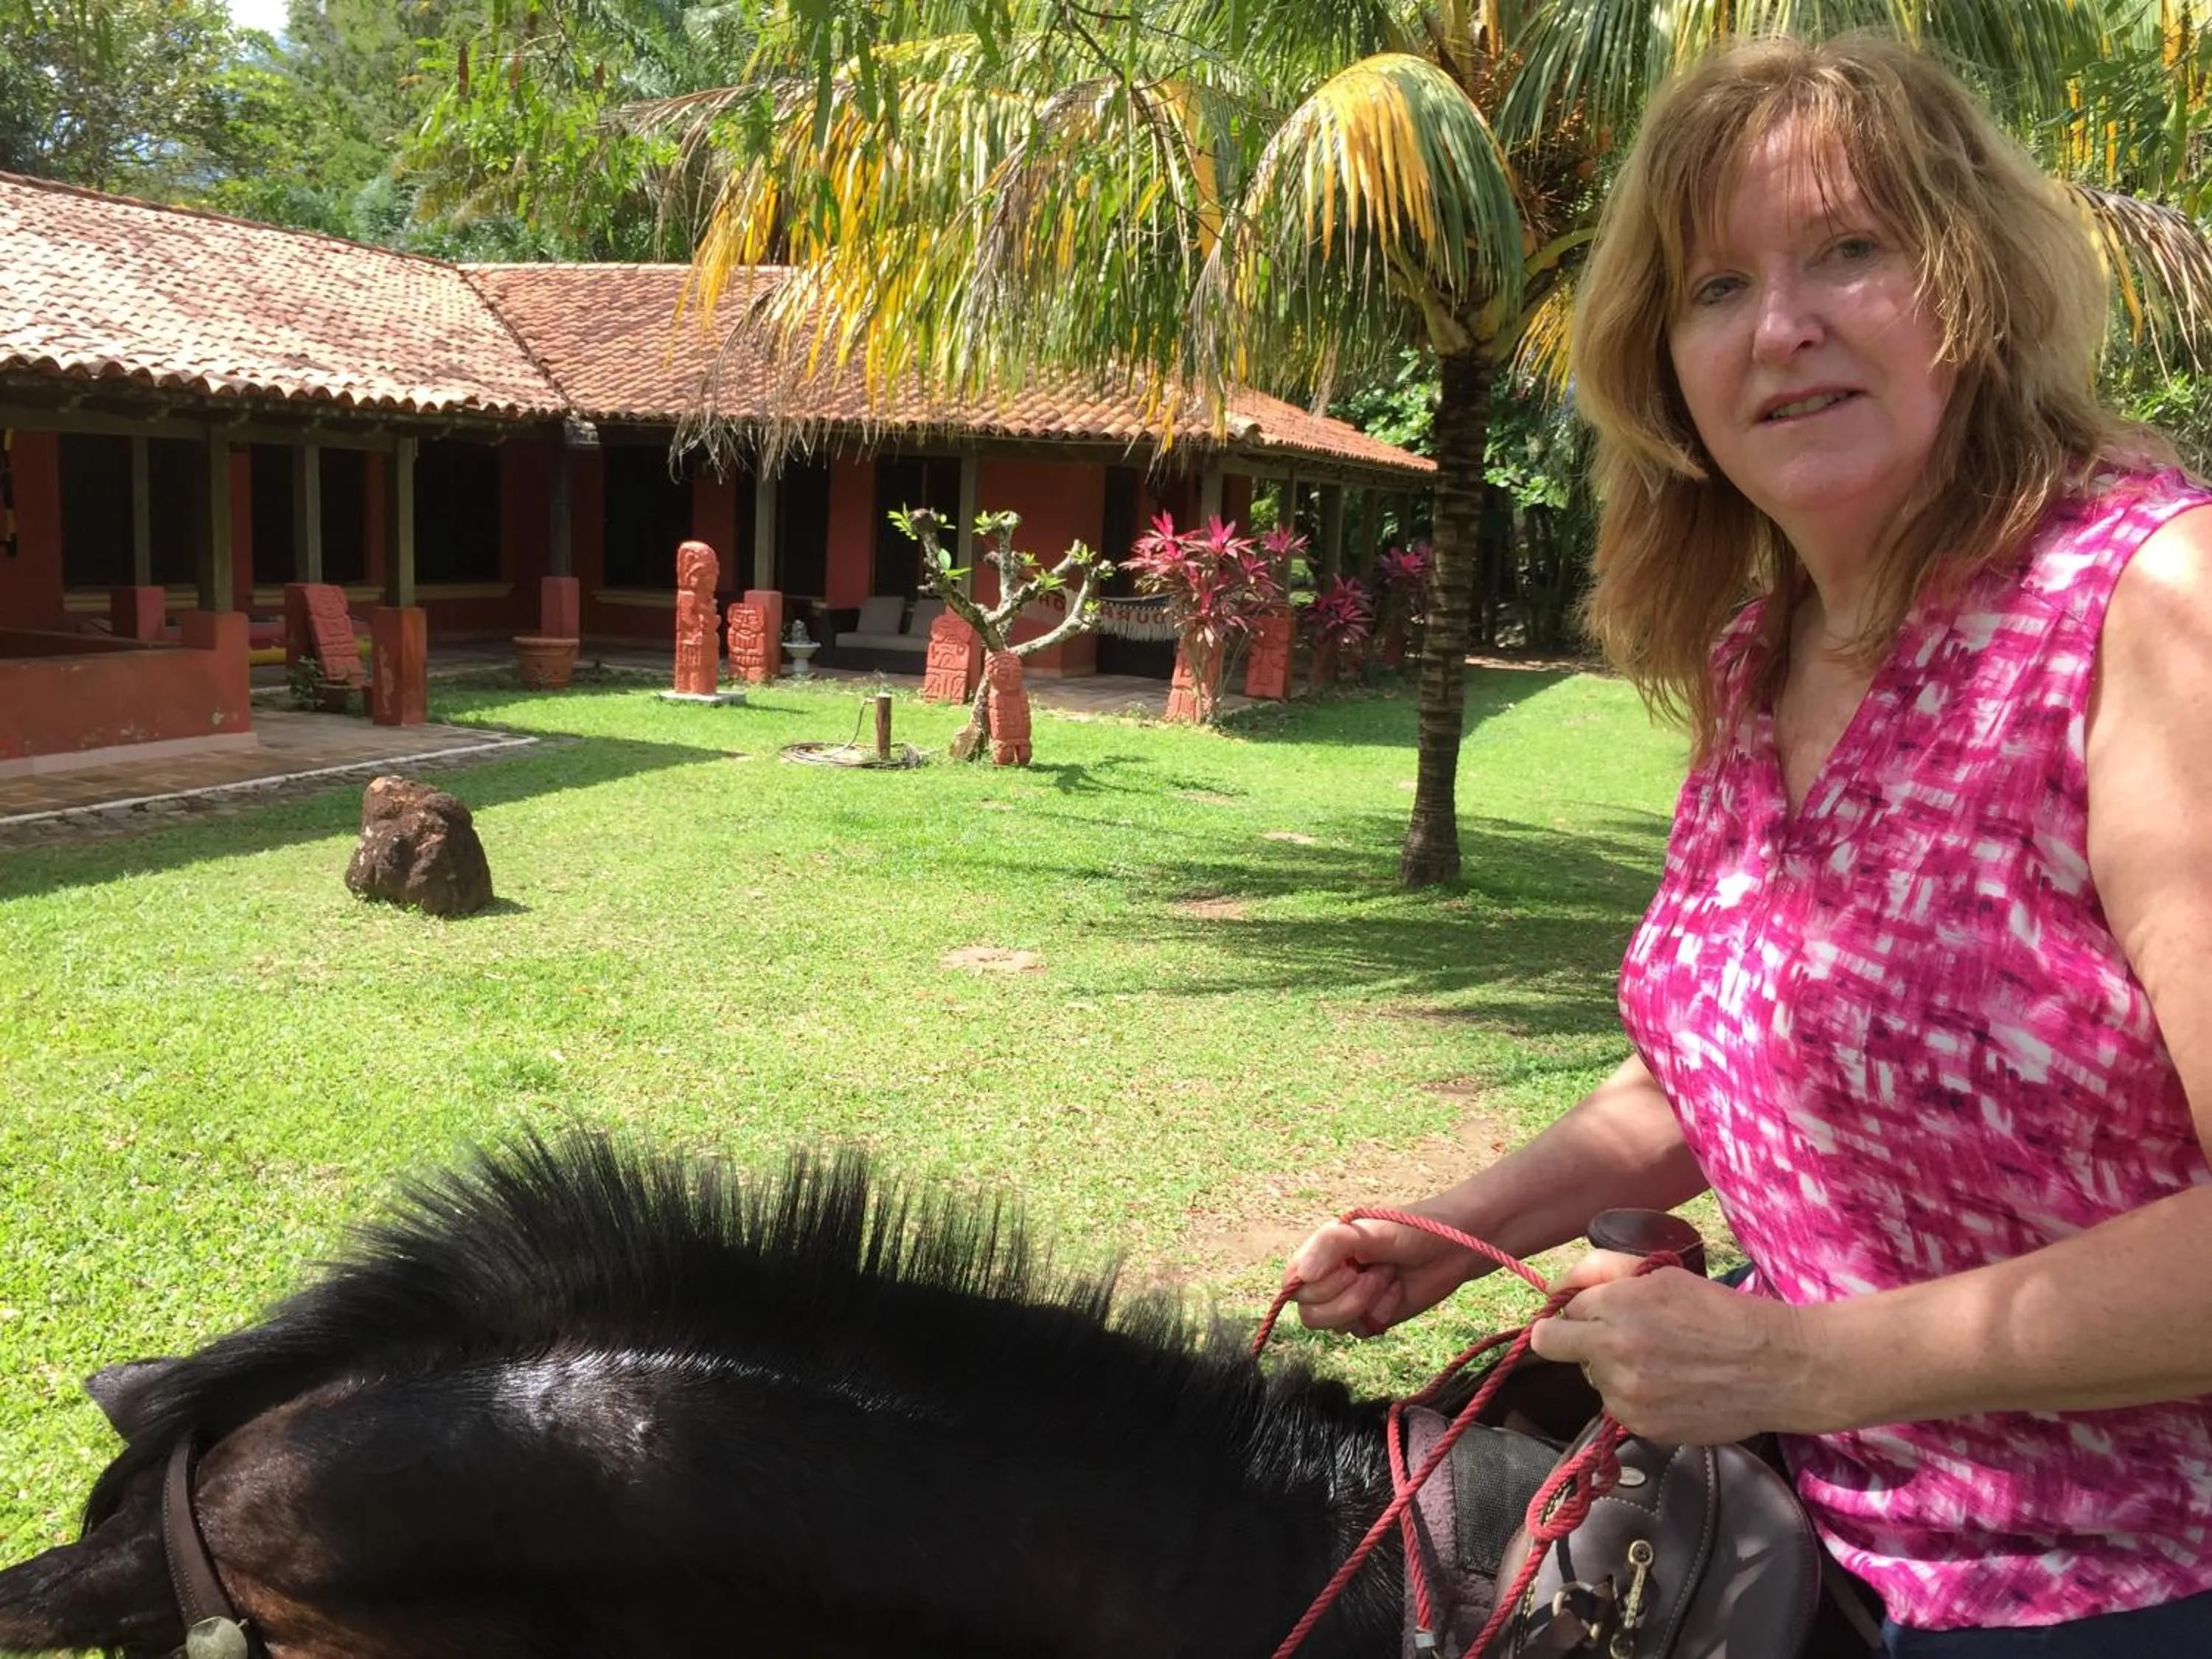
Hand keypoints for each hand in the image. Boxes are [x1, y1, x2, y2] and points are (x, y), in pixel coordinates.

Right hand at [1283, 1208, 1485, 1335]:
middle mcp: (1329, 1276)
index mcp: (1321, 1251)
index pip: (1294, 1284)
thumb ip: (1329, 1245)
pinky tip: (1397, 1291)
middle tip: (1377, 1271)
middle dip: (1347, 1296)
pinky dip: (1381, 1314)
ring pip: (1333, 1326)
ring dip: (1365, 1304)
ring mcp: (1349, 1299)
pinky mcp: (1371, 1318)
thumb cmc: (1411, 1229)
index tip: (1350, 1267)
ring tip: (1388, 1277)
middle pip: (1310, 1312)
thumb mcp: (1367, 1231)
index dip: (1319, 1285)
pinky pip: (1360, 1332)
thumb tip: (1300, 1277)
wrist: (1453, 1248)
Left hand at [1527, 1251, 1820, 1443]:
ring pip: (1591, 1376)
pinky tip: (1670, 1387)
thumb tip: (1558, 1284)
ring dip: (1611, 1368)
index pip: (1561, 1308)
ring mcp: (1625, 1393)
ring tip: (1659, 1362)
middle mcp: (1612, 1350)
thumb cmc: (1721, 1312)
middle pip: (1552, 1343)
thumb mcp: (1663, 1274)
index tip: (1594, 1311)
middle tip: (1604, 1336)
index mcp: (1616, 1305)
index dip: (1579, 1307)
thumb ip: (1603, 1270)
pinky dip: (1634, 1397)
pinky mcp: (1641, 1426)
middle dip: (1568, 1337)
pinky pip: (1617, 1405)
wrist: (1775, 1368)